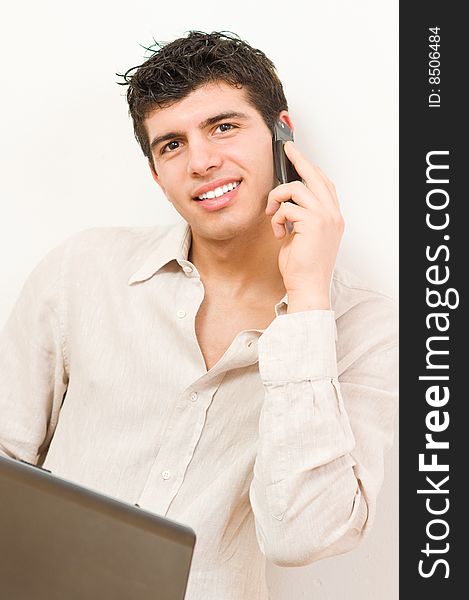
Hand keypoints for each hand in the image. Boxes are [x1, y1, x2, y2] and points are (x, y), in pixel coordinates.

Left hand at [265, 142, 343, 311]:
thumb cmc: (303, 266)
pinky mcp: (313, 223)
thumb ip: (300, 216)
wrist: (308, 287)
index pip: (324, 183)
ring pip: (296, 188)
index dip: (310, 168)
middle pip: (315, 175)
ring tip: (272, 213)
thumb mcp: (303, 235)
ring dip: (277, 198)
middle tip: (286, 149)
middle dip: (299, 159)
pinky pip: (286, 207)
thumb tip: (286, 200)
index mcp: (333, 217)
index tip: (296, 156)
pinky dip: (276, 218)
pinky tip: (278, 232)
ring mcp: (325, 217)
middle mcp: (333, 214)